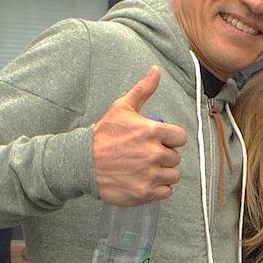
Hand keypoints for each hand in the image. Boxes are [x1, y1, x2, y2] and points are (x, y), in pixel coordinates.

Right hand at [91, 66, 187, 206]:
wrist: (82, 162)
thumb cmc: (103, 135)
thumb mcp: (121, 107)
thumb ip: (143, 89)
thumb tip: (156, 69)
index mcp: (152, 131)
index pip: (180, 137)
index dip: (171, 139)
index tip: (159, 140)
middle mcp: (153, 154)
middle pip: (175, 158)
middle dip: (165, 156)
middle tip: (147, 155)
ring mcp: (149, 175)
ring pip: (172, 176)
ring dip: (163, 173)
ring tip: (146, 168)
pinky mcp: (144, 193)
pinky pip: (165, 192)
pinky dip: (158, 189)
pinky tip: (144, 181)